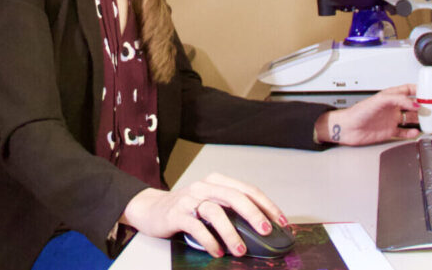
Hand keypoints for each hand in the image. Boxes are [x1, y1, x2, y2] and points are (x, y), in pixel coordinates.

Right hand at [121, 172, 288, 257]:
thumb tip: (260, 227)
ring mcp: (190, 199)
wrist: (150, 209)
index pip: (247, 189)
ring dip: (231, 232)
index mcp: (217, 181)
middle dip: (253, 214)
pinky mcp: (176, 214)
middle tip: (266, 231)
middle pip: (234, 197)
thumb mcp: (210, 203)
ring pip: (215, 211)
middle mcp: (204, 187)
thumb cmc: (186, 209)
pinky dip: (209, 240)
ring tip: (240, 250)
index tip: (281, 221)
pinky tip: (217, 251)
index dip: (266, 205)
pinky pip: (196, 226)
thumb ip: (230, 210)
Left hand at [314, 83, 420, 145]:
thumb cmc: (358, 112)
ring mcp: (391, 120)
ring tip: (428, 120)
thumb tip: (414, 104)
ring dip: (419, 119)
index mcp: (389, 97)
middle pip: (412, 105)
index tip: (429, 92)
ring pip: (410, 118)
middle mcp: (392, 108)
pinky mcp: (389, 132)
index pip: (407, 90)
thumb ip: (398, 100)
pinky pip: (404, 132)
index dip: (418, 90)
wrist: (348, 128)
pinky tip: (416, 132)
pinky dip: (411, 132)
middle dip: (423, 105)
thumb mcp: (379, 101)